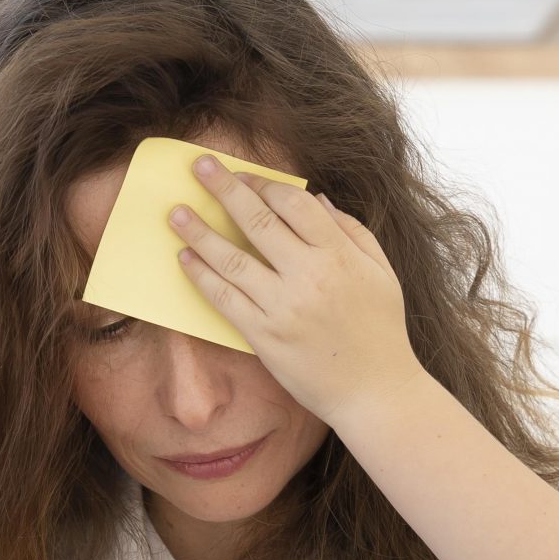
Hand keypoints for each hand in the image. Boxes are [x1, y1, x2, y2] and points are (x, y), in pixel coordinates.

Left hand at [169, 157, 428, 426]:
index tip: (243, 175)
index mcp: (339, 256)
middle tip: (199, 166)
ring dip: (200, 233)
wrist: (375, 393)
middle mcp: (309, 277)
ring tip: (177, 213)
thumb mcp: (381, 273)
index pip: (293, 205)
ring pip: (232, 260)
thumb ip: (352, 231)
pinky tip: (186, 259)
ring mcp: (284, 308)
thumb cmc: (381, 331)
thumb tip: (317, 198)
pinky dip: (202, 277)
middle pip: (258, 222)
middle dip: (225, 189)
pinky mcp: (265, 337)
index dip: (264, 185)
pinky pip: (225, 300)